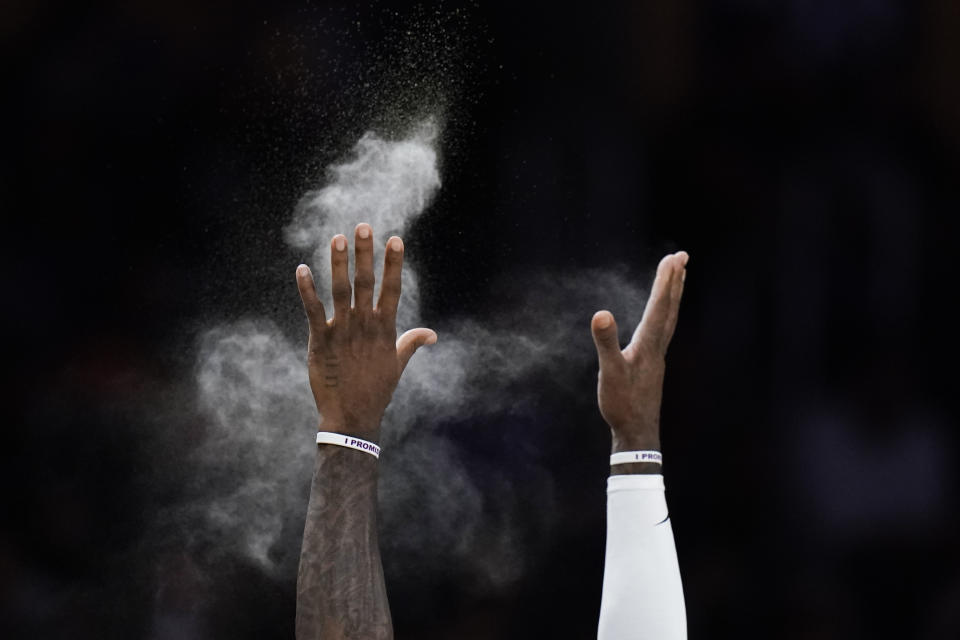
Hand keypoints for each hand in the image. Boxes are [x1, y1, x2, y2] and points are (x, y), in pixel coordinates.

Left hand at [295, 223, 436, 441]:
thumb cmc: (377, 391)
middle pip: (366, 282)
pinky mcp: (321, 341)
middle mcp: (365, 325)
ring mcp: (342, 331)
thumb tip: (432, 334)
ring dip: (338, 264)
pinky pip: (313, 311)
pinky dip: (307, 290)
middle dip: (365, 254)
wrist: (352, 417)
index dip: (393, 263)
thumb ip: (412, 343)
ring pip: (340, 291)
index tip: (395, 239)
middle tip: (364, 226)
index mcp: (384, 328)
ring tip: (337, 238)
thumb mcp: (398, 364)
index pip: (392, 289)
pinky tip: (302, 269)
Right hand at [590, 251, 687, 453]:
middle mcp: (657, 347)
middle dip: (675, 281)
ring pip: (669, 319)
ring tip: (678, 277)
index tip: (672, 258)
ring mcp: (656, 356)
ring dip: (673, 295)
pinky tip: (660, 317)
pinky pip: (662, 330)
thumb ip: (606, 342)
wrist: (637, 433)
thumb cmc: (622, 403)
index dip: (665, 281)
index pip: (658, 306)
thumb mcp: (610, 371)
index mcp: (648, 344)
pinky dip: (665, 314)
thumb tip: (601, 314)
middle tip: (681, 257)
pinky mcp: (652, 365)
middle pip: (670, 308)